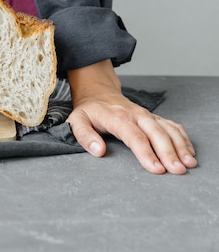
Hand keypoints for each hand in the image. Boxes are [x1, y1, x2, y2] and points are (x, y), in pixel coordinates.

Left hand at [66, 60, 196, 173]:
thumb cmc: (88, 111)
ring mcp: (147, 116)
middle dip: (169, 152)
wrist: (98, 93)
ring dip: (180, 146)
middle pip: (156, 134)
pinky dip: (183, 138)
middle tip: (178, 170)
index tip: (156, 169)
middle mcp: (136, 115)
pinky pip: (172, 126)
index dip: (147, 153)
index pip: (135, 137)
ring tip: (188, 163)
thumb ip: (85, 136)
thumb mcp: (76, 121)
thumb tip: (99, 151)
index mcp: (118, 118)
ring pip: (168, 130)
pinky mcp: (154, 118)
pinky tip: (189, 152)